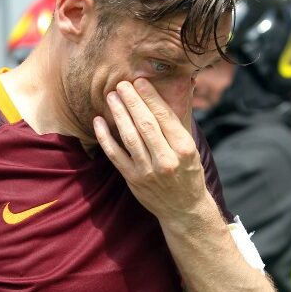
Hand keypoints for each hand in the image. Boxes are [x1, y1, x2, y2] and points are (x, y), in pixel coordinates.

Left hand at [93, 78, 208, 221]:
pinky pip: (115, 155)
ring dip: (118, 114)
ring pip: (130, 137)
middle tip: (122, 84)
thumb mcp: (192, 148)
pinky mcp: (133, 179)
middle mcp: (167, 160)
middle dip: (132, 101)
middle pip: (146, 124)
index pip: (165, 117)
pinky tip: (98, 122)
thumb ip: (179, 123)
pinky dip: (105, 138)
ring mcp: (148, 171)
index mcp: (184, 148)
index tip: (140, 81)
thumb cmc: (188, 172)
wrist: (184, 209)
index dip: (150, 97)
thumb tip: (178, 90)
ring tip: (111, 97)